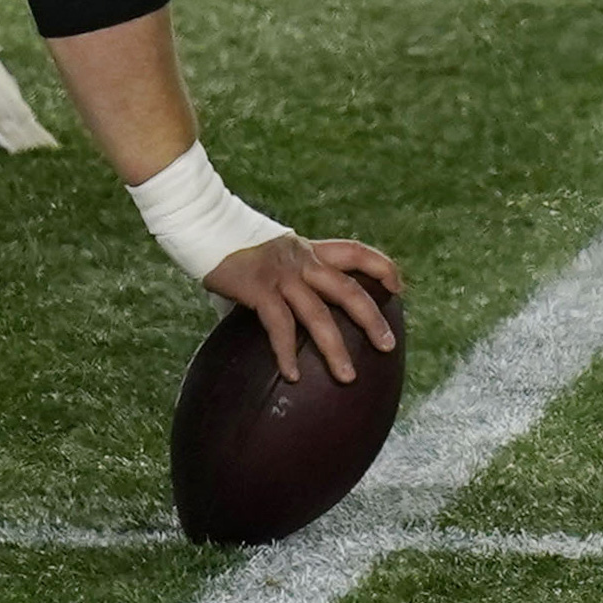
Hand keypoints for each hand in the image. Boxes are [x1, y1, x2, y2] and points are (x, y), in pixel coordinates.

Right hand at [203, 235, 399, 384]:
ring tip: (347, 377)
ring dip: (336, 349)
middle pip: (348, 289)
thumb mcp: (270, 255)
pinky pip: (280, 326)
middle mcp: (301, 260)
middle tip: (386, 346)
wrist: (204, 225)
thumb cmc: (233, 246)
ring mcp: (282, 275)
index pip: (356, 251)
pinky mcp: (259, 288)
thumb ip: (283, 280)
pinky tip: (292, 375)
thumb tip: (282, 319)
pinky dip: (286, 353)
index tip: (398, 287)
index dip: (382, 267)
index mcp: (308, 249)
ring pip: (319, 315)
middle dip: (371, 319)